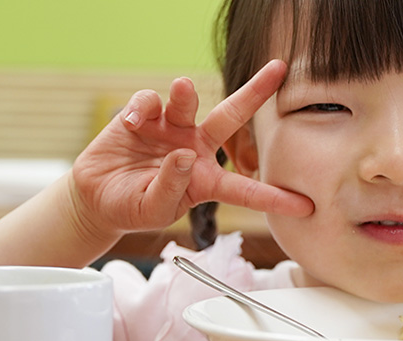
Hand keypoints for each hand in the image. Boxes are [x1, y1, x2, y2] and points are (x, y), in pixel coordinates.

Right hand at [69, 59, 313, 237]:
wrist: (97, 198)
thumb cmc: (132, 208)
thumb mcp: (153, 210)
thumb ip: (170, 187)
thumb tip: (182, 155)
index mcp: (206, 180)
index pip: (246, 189)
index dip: (274, 197)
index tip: (306, 205)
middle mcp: (195, 148)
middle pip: (232, 115)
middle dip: (256, 91)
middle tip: (279, 68)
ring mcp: (171, 129)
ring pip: (187, 100)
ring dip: (185, 92)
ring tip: (180, 88)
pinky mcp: (144, 116)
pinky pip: (149, 101)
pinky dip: (140, 108)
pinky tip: (130, 124)